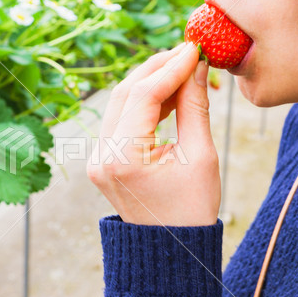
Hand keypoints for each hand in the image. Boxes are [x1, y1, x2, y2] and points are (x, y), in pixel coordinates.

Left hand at [87, 42, 220, 226]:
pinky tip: (167, 93)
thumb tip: (195, 67)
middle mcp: (101, 156)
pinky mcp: (102, 159)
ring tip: (181, 70)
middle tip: (186, 53)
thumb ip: (194, 107)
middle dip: (156, 69)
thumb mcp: (200, 156)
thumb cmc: (190, 210)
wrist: (168, 247)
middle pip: (125, 94)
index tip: (193, 49)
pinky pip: (121, 120)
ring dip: (150, 83)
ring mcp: (97, 158)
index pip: (143, 96)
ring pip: (121, 103)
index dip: (170, 68)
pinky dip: (143, 104)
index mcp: (122, 159)